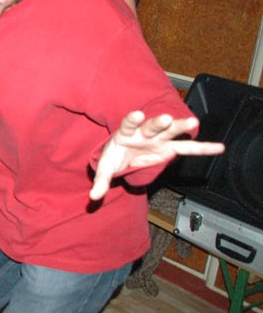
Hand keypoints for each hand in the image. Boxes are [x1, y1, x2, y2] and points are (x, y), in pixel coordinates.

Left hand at [91, 111, 225, 200]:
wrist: (122, 155)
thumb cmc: (114, 157)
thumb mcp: (105, 168)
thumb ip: (101, 181)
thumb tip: (94, 197)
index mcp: (125, 134)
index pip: (128, 124)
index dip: (133, 120)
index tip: (137, 115)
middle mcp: (143, 133)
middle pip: (152, 126)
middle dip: (159, 123)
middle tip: (167, 118)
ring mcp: (158, 139)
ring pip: (170, 132)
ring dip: (180, 127)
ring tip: (193, 122)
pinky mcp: (168, 148)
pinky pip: (187, 148)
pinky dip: (202, 148)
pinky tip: (218, 147)